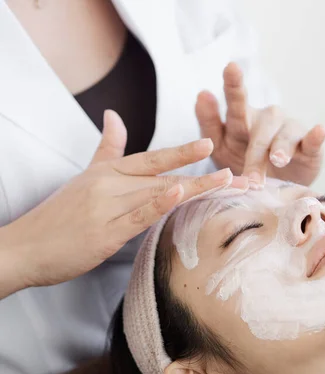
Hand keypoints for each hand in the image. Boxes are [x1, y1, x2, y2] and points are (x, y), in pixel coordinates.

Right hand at [2, 110, 246, 290]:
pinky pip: (138, 215)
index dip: (182, 151)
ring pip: (160, 193)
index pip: (152, 158)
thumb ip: (106, 149)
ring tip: (229, 182)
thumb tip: (114, 116)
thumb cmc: (58, 216)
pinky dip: (159, 202)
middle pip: (166, 176)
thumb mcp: (85, 176)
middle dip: (206, 176)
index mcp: (108, 172)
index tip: (210, 143)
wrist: (24, 247)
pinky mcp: (104, 232)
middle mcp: (111, 184)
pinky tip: (181, 192)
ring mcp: (107, 206)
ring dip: (197, 187)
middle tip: (242, 175)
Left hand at [196, 62, 324, 187]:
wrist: (273, 187)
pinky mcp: (310, 149)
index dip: (233, 85)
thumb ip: (209, 123)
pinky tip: (319, 130)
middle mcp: (267, 121)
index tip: (231, 67)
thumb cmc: (242, 161)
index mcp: (242, 119)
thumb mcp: (220, 146)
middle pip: (261, 124)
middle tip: (249, 146)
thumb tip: (202, 93)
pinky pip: (312, 142)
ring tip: (276, 160)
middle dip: (257, 143)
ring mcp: (290, 132)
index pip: (235, 102)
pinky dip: (315, 137)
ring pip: (284, 137)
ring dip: (280, 148)